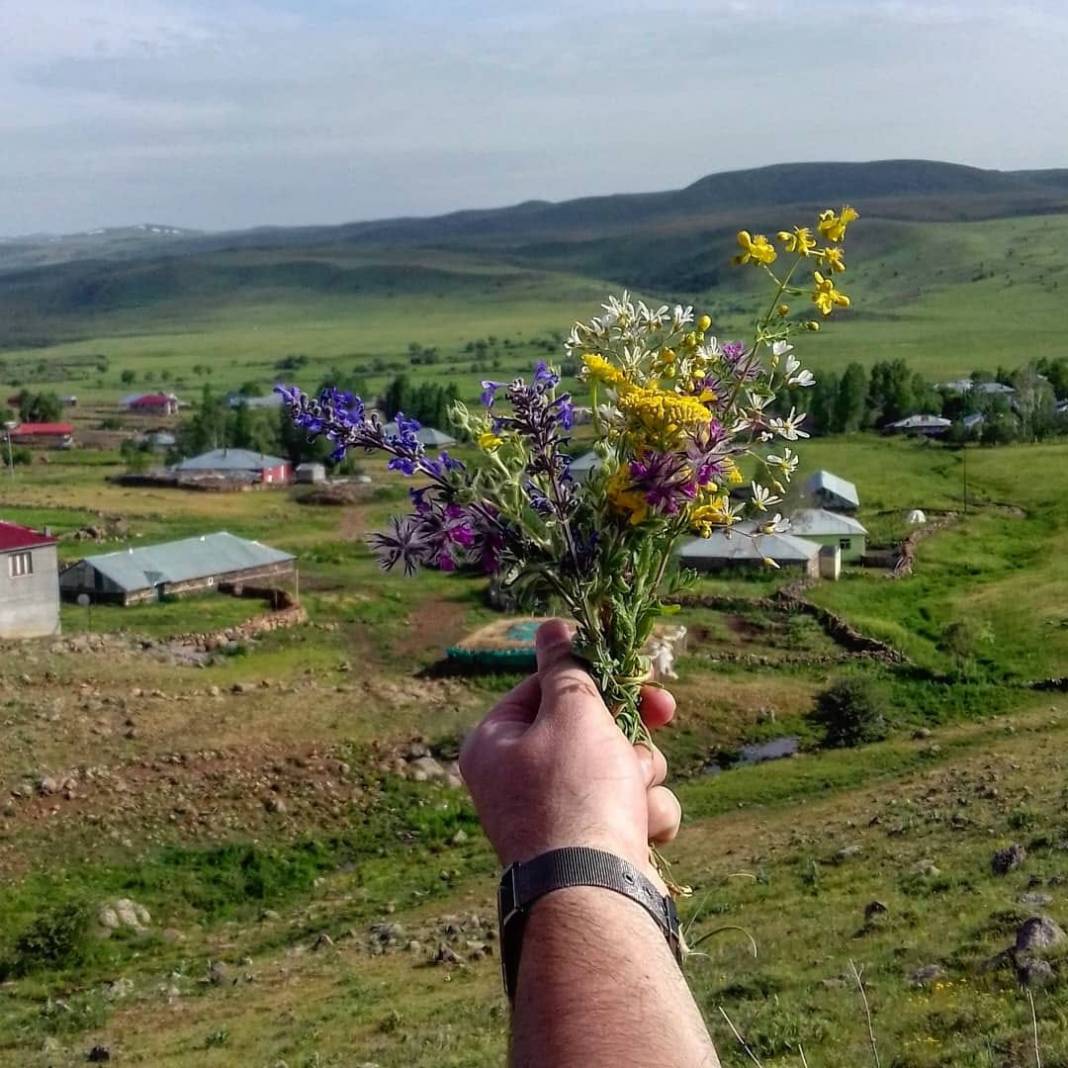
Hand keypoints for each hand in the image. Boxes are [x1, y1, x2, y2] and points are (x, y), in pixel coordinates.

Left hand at [459, 618, 680, 886]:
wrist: (594, 896)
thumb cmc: (575, 793)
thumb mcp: (571, 713)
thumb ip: (567, 666)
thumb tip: (551, 626)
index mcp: (495, 742)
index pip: (546, 687)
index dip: (594, 676)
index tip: (633, 668)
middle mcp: (518, 778)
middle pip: (587, 727)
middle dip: (628, 729)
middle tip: (664, 710)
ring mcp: (556, 815)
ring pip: (619, 766)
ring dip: (642, 772)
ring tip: (636, 792)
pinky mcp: (592, 846)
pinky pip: (629, 808)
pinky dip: (645, 813)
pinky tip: (644, 831)